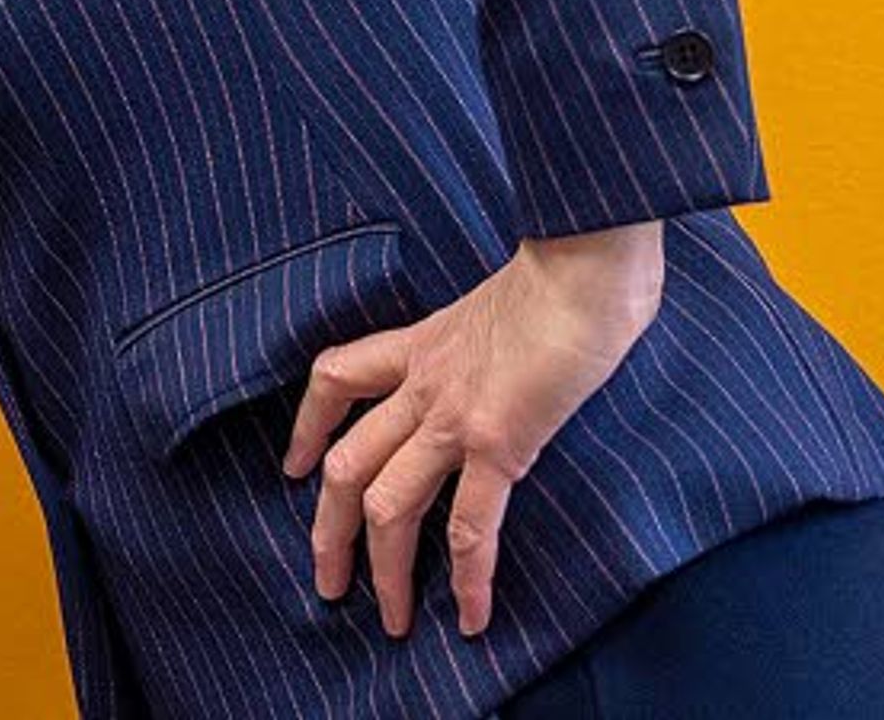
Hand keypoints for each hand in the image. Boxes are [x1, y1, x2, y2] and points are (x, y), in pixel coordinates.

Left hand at [286, 222, 664, 638]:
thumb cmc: (565, 273)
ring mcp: (453, 416)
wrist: (586, 262)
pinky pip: (470, 525)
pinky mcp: (498, 442)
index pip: (334, 380)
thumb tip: (519, 356)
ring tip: (388, 620)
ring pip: (390, 506)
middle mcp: (421, 385)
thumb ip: (493, 338)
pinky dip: (466, 578)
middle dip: (329, 533)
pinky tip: (470, 618)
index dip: (306, 427)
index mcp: (420, 346)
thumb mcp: (503, 305)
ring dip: (385, 572)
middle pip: (346, 466)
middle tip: (327, 584)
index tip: (297, 469)